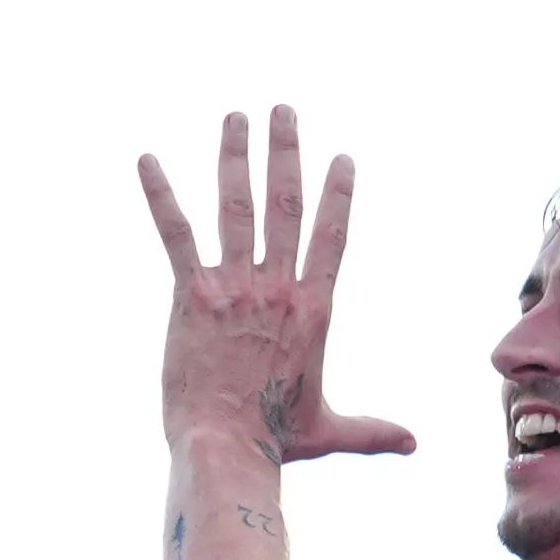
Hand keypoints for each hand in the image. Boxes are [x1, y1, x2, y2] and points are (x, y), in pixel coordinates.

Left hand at [140, 105, 417, 463]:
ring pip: (237, 206)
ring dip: (236, 156)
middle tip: (283, 110)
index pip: (332, 236)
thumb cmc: (276, 442)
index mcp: (313, 310)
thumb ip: (373, 432)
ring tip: (236, 117)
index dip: (338, 193)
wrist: (225, 449)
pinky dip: (160, 194)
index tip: (341, 158)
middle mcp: (277, 288)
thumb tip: (414, 446)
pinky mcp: (192, 296)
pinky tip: (146, 160)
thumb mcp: (331, 432)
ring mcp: (235, 287)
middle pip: (287, 204)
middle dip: (286, 152)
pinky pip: (176, 234)